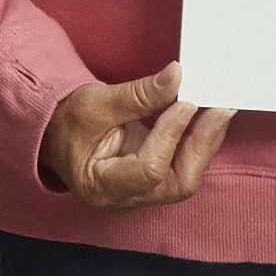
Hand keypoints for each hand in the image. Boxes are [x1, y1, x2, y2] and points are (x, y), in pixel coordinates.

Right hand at [39, 65, 235, 210]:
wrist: (56, 134)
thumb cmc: (67, 124)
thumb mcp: (96, 103)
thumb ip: (138, 94)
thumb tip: (176, 76)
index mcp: (102, 186)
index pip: (149, 170)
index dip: (171, 136)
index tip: (185, 104)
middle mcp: (126, 198)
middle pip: (178, 183)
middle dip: (201, 146)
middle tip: (219, 111)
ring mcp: (143, 192)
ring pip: (186, 177)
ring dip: (204, 144)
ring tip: (217, 111)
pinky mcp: (154, 180)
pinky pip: (184, 166)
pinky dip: (197, 142)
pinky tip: (206, 118)